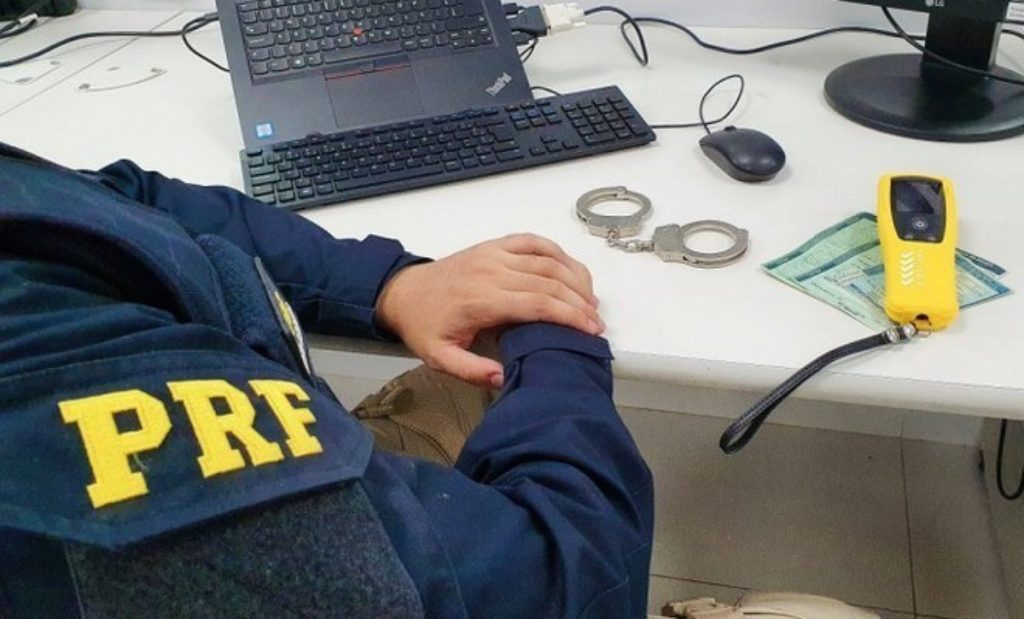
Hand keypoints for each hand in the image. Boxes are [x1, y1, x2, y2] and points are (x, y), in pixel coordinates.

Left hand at [375, 234, 603, 387]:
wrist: (403, 293)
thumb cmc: (425, 325)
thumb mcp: (440, 358)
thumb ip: (472, 371)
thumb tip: (504, 379)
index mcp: (481, 299)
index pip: (538, 304)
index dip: (569, 316)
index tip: (590, 330)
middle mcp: (491, 271)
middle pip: (549, 282)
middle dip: (580, 302)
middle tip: (596, 322)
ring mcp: (494, 254)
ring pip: (547, 260)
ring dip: (575, 278)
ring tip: (590, 301)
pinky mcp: (494, 246)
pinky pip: (533, 241)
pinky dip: (557, 252)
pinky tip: (571, 269)